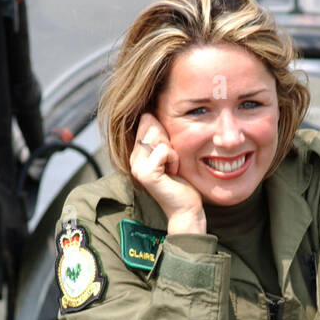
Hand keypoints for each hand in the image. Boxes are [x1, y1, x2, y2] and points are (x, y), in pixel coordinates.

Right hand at [130, 112, 205, 231]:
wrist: (186, 208)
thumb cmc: (183, 181)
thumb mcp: (172, 153)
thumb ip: (162, 136)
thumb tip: (152, 112)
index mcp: (138, 153)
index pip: (146, 121)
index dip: (163, 130)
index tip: (170, 151)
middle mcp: (134, 159)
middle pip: (151, 125)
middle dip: (168, 139)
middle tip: (172, 161)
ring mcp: (137, 167)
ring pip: (157, 137)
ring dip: (173, 151)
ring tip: (172, 167)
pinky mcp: (146, 173)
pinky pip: (164, 150)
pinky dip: (174, 159)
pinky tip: (173, 172)